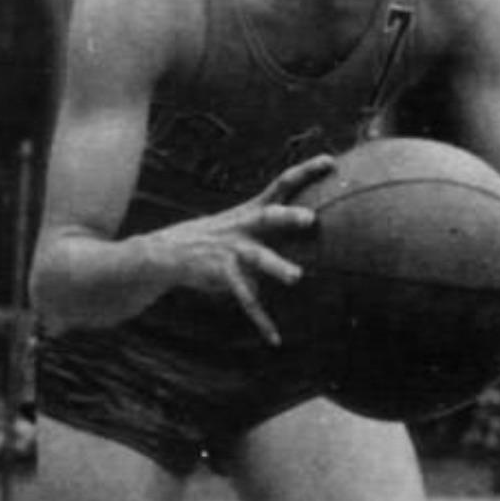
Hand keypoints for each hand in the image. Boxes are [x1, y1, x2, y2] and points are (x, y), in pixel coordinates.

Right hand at [151, 154, 333, 344]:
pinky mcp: (222, 275)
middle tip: (311, 218)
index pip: (283, 183)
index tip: (331, 161)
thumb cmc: (218, 236)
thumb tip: (314, 221)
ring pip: (258, 258)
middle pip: (269, 217)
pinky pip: (246, 299)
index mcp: (253, 210)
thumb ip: (274, 220)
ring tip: (296, 276)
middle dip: (289, 217)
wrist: (168, 251)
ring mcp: (232, 251)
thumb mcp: (245, 221)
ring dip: (276, 266)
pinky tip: (275, 339)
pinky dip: (262, 321)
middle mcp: (245, 227)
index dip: (307, 170)